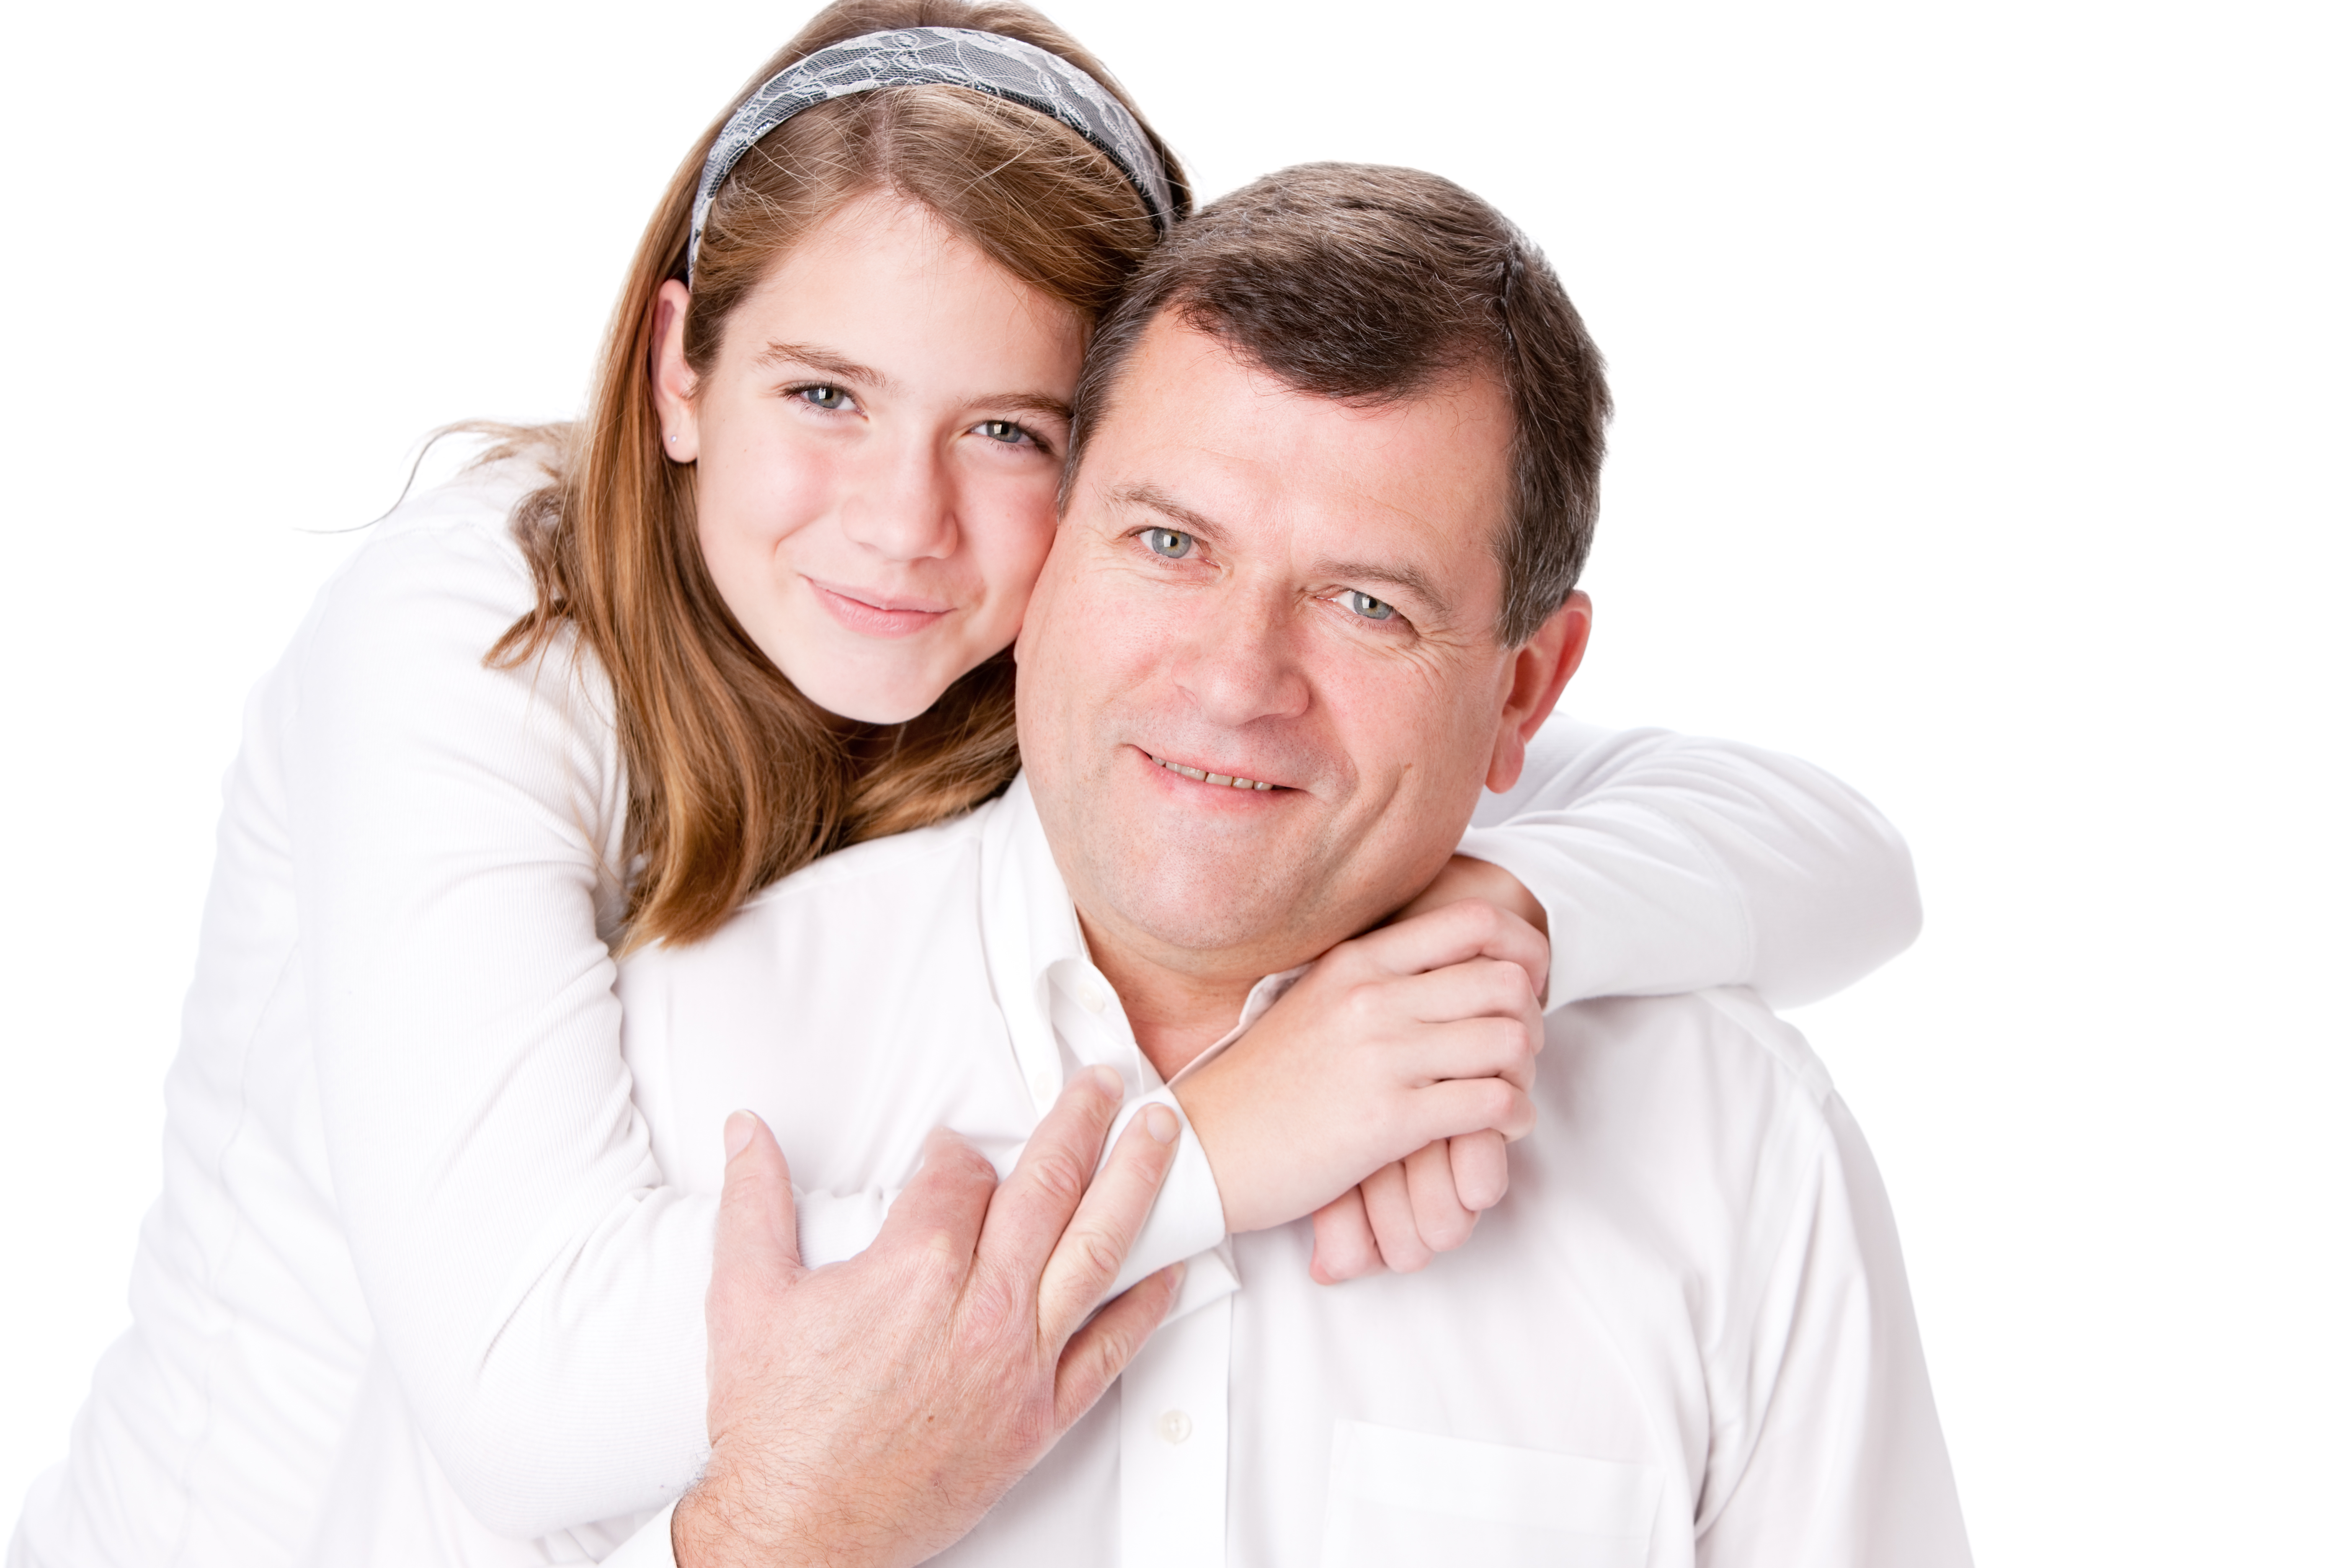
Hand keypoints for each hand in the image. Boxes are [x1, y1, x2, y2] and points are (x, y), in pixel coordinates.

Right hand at [673, 1069, 1185, 1567]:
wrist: (800, 1532)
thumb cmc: (778, 1428)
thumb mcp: (746, 1298)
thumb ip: (752, 1201)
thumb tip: (746, 1133)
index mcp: (915, 1270)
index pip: (960, 1174)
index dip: (953, 1151)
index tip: (951, 1151)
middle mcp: (981, 1310)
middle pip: (1047, 1187)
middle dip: (1081, 1121)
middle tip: (1106, 1082)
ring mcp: (1019, 1364)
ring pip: (1096, 1250)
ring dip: (1134, 1181)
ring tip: (1160, 1136)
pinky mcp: (1040, 1417)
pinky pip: (1112, 1349)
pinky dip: (1148, 1303)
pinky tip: (1172, 1265)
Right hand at [1172, 896, 1545, 1238]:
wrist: (1208, 1147)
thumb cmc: (1265, 1083)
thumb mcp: (1317, 1003)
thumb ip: (1376, 979)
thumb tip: (1445, 968)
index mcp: (1357, 960)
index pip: (1474, 921)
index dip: (1522, 949)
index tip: (1525, 984)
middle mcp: (1372, 998)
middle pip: (1505, 981)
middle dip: (1531, 1016)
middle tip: (1519, 1049)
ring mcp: (1381, 1057)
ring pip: (1509, 1041)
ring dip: (1526, 1071)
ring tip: (1508, 1091)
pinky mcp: (1388, 1120)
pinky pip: (1491, 1104)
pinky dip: (1514, 1118)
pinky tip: (1500, 1128)